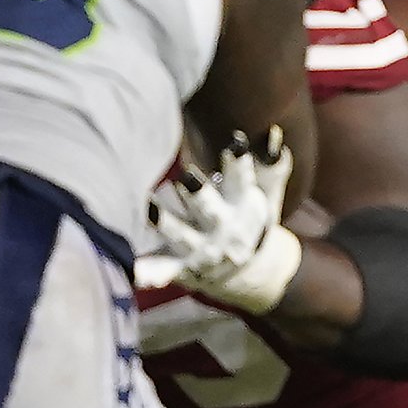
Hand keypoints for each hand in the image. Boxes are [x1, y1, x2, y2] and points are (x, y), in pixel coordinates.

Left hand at [135, 128, 301, 313]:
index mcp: (243, 204)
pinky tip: (134, 272)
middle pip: (209, 208)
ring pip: (180, 235)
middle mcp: (222, 228)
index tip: (235, 142)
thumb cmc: (250, 219)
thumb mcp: (266, 195)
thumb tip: (273, 134)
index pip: (242, 179)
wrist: (247, 273)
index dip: (239, 161)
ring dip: (167, 224)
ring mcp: (200, 249)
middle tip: (186, 175)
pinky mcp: (181, 266)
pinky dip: (149, 273)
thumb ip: (270, 165)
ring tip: (151, 208)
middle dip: (198, 194)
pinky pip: (162, 270)